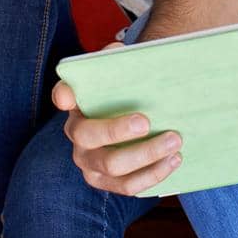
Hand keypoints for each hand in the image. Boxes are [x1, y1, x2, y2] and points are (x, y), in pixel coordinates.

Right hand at [51, 43, 182, 195]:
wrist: (136, 121)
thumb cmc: (127, 93)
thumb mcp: (121, 73)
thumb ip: (116, 60)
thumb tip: (118, 51)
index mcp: (77, 104)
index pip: (62, 95)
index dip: (63, 96)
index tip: (70, 98)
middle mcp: (77, 136)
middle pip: (90, 137)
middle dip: (118, 131)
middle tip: (148, 122)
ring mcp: (90, 163)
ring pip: (113, 167)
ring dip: (146, 156)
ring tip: (175, 142)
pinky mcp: (108, 183)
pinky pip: (129, 186)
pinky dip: (154, 175)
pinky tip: (174, 160)